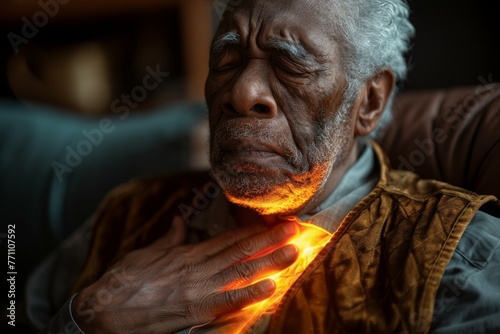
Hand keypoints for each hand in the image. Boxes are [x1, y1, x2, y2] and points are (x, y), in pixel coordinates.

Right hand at [71, 216, 298, 332]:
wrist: (106, 309)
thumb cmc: (125, 280)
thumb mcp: (147, 251)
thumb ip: (170, 237)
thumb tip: (180, 220)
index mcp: (189, 253)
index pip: (229, 238)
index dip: (254, 230)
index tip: (275, 222)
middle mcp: (199, 267)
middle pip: (240, 250)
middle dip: (270, 239)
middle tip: (297, 228)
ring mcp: (199, 288)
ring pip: (240, 270)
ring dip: (269, 260)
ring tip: (294, 250)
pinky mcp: (195, 310)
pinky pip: (226, 301)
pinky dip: (248, 294)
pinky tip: (270, 287)